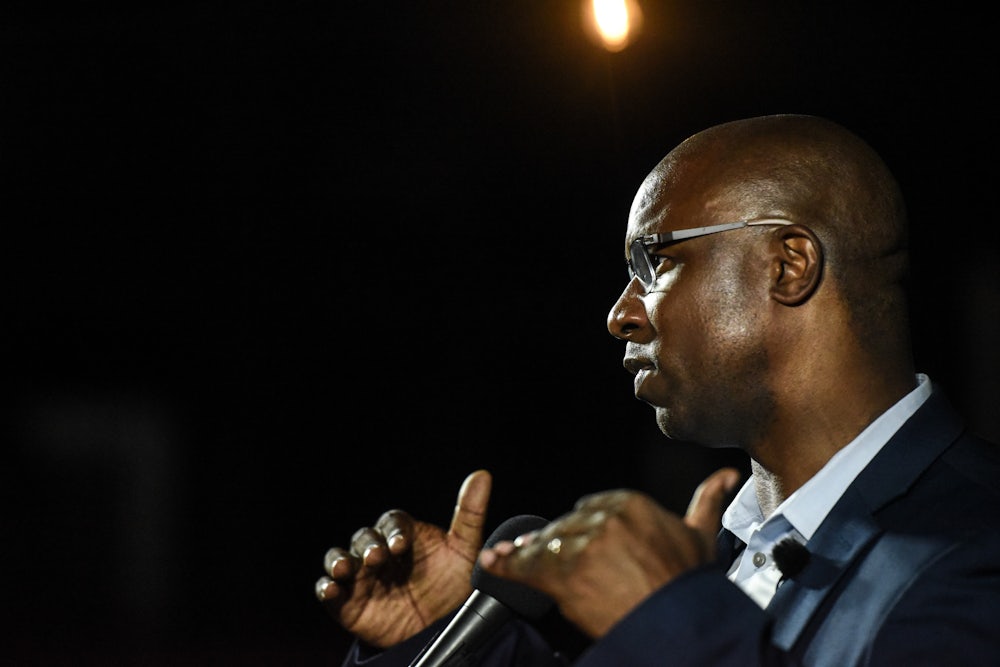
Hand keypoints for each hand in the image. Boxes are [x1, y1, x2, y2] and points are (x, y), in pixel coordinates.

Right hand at [315, 469, 492, 647]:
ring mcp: (361, 576)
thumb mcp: (465, 551)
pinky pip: (328, 591)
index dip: (394, 531)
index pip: (393, 522)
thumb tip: (482, 475)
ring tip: (344, 569)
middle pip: (364, 537)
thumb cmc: (452, 585)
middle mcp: (379, 552)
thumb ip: (470, 514)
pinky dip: (326, 587)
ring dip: (338, 560)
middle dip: (368, 545)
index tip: (401, 545)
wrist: (439, 630)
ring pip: (339, 558)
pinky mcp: (347, 602)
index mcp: (404, 535)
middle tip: (377, 558)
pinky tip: (332, 589)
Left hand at [478, 467, 739, 637]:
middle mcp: (606, 517)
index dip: (580, 528)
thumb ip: (706, 501)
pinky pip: (528, 565)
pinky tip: (493, 563)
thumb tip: (726, 476)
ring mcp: (585, 544)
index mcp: (631, 503)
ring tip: (510, 559)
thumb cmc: (691, 586)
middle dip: (554, 542)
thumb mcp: (701, 536)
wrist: (681, 626)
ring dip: (527, 554)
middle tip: (539, 556)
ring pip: (546, 544)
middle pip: (566, 526)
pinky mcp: (566, 572)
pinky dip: (506, 565)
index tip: (573, 542)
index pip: (591, 508)